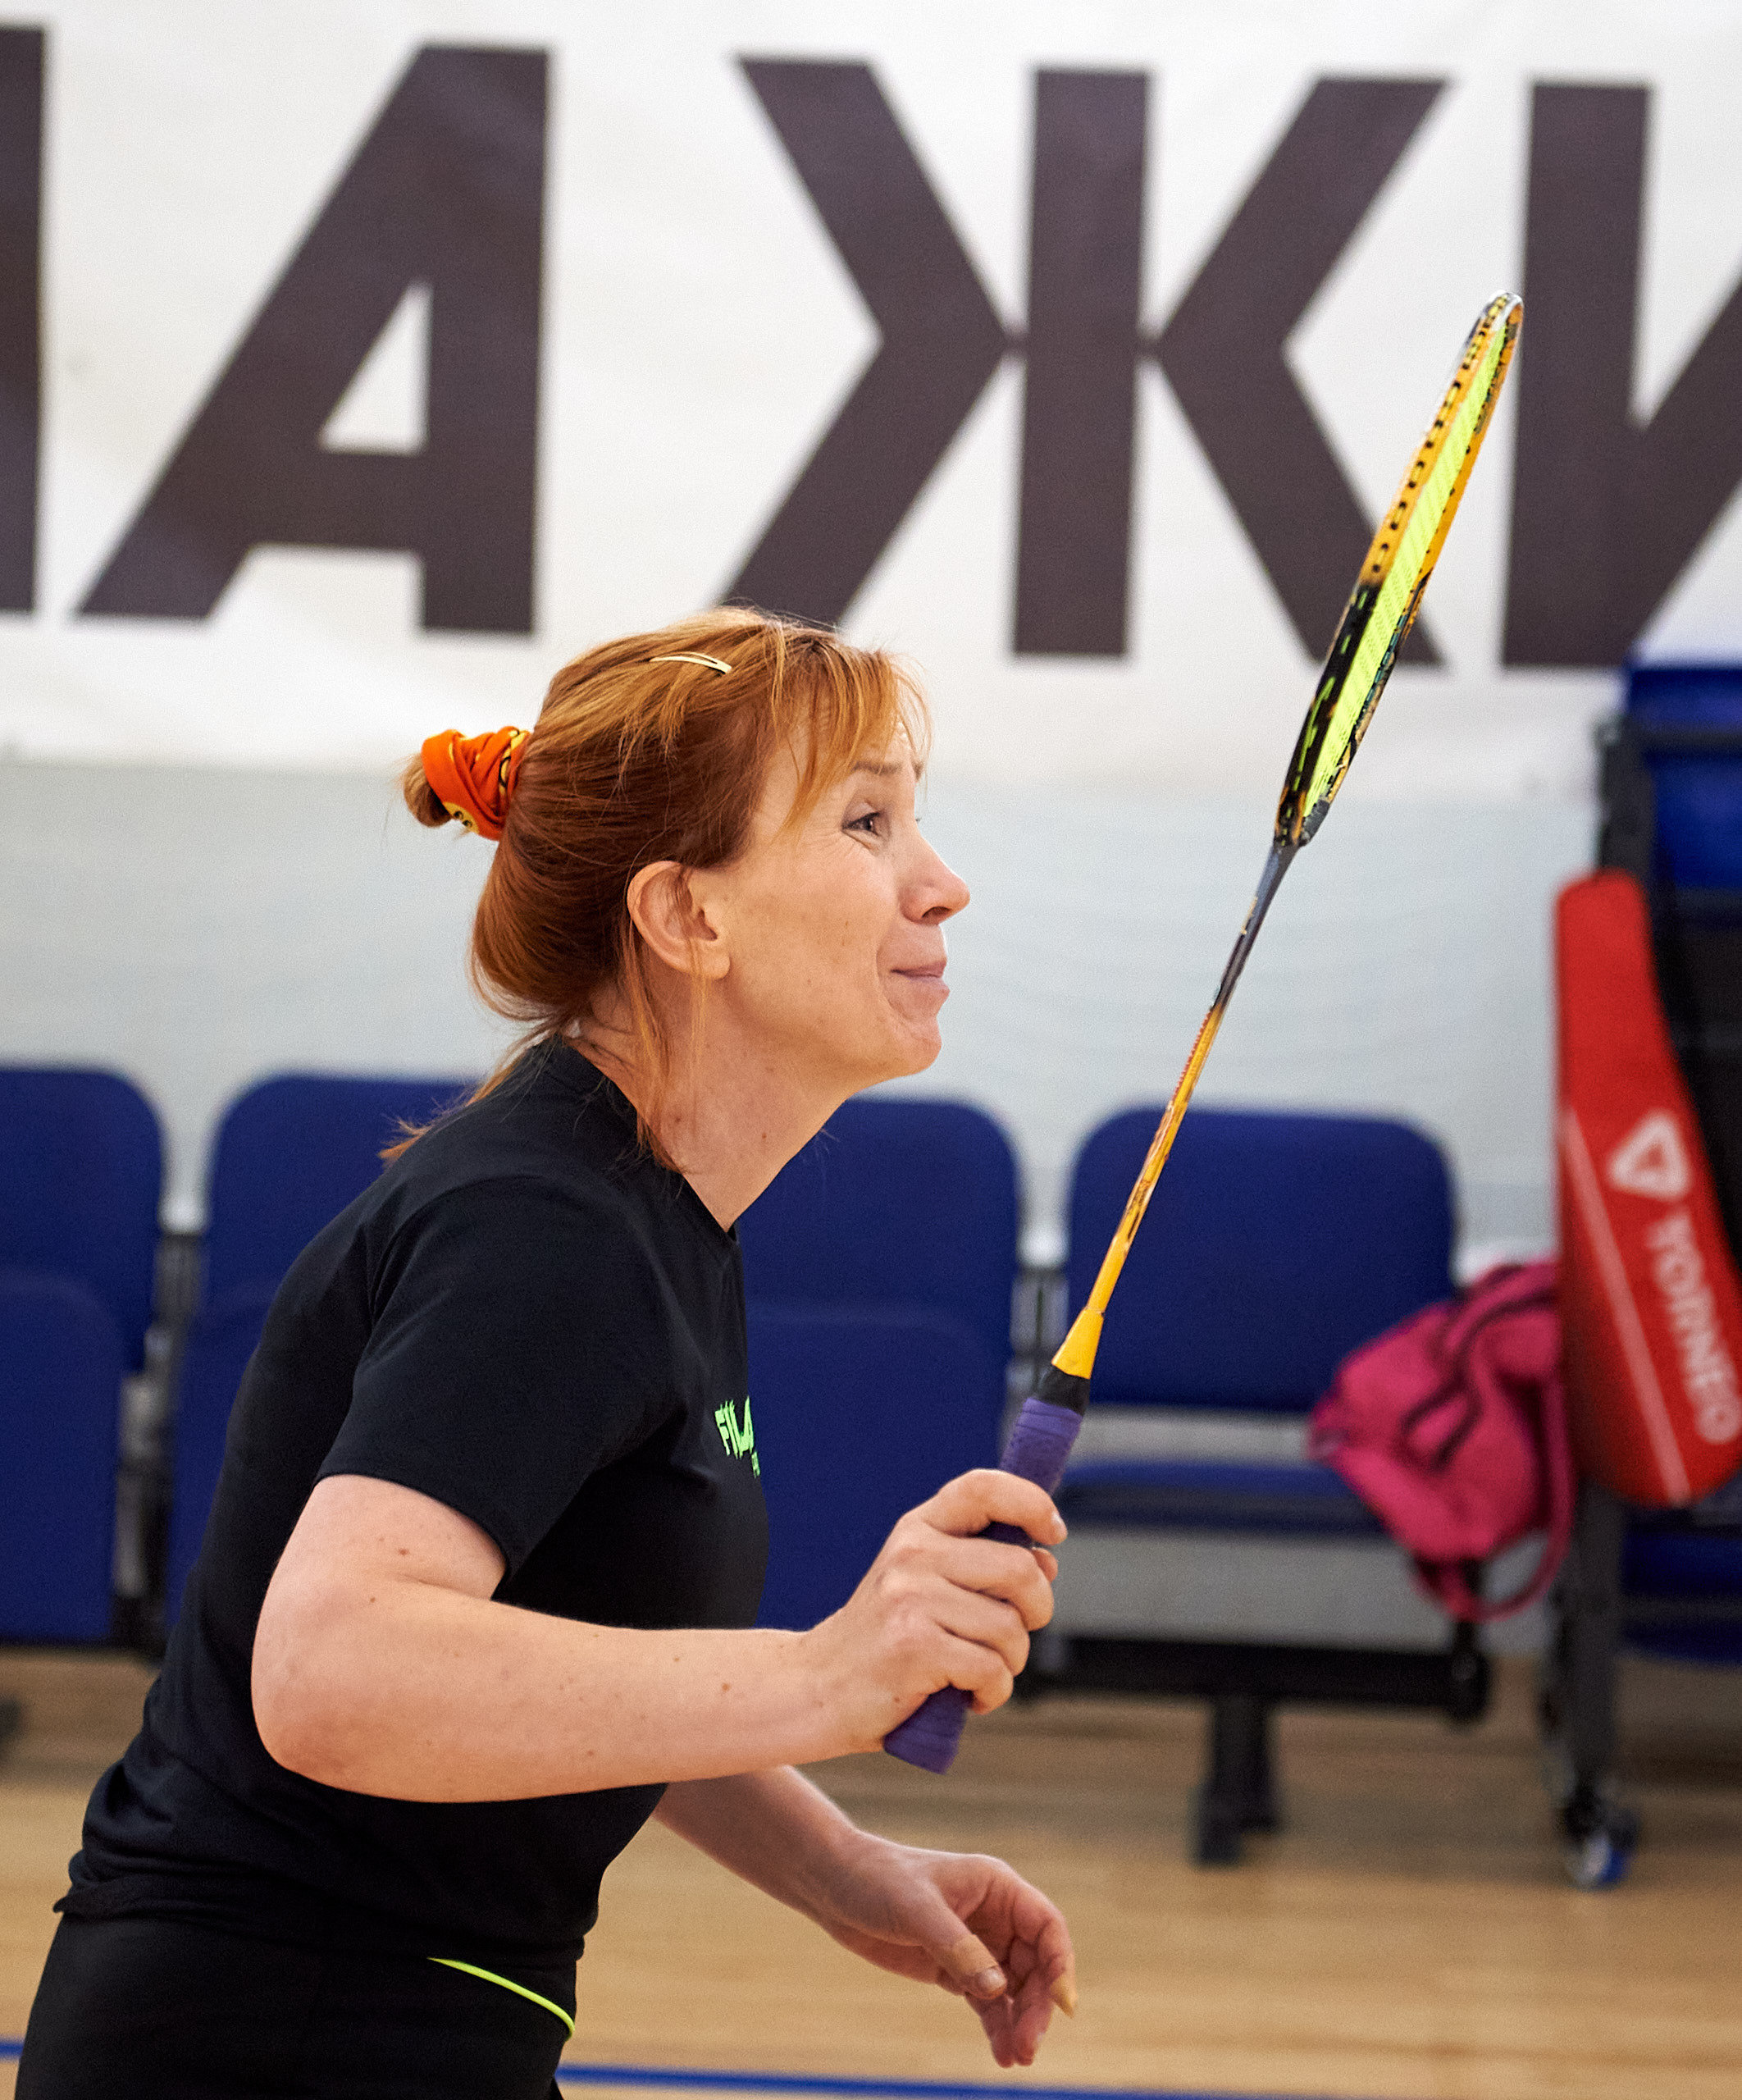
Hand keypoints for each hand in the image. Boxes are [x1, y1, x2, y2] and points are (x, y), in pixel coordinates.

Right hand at [800, 1471, 1063, 1751]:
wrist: (818, 1688)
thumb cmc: (883, 1641)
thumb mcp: (924, 1585)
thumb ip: (981, 1567)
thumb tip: (1046, 1559)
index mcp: (918, 1530)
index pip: (983, 1488)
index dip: (1031, 1502)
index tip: (1053, 1532)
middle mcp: (913, 1554)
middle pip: (1020, 1567)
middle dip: (1037, 1610)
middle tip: (1014, 1636)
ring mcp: (911, 1598)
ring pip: (1011, 1628)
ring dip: (1010, 1663)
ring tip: (977, 1673)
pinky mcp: (914, 1646)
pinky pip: (992, 1670)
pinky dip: (992, 1694)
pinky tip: (966, 1696)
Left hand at [809, 1832, 1075, 2068]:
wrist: (835, 1886)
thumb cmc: (878, 1881)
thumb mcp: (917, 1910)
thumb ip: (959, 1949)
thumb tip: (998, 1990)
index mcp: (996, 1887)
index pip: (1046, 1926)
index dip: (1060, 1965)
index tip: (1062, 2006)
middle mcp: (994, 1915)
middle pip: (1035, 1965)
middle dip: (1037, 2006)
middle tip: (1028, 2045)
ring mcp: (976, 1944)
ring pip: (1014, 1989)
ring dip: (1019, 2022)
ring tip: (1015, 2059)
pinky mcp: (955, 1968)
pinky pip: (988, 2002)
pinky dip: (997, 2026)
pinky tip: (1001, 2053)